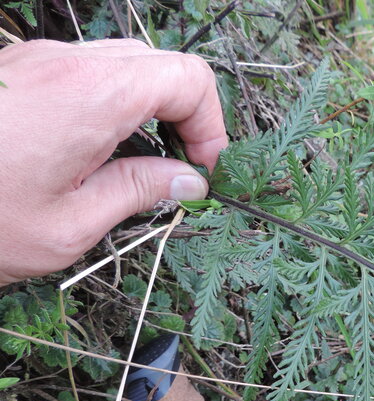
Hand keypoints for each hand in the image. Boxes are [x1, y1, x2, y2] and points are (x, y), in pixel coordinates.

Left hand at [0, 38, 227, 286]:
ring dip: (149, 111)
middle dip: (185, 117)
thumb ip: (139, 193)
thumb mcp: (69, 226)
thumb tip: (188, 180)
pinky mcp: (20, 71)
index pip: (188, 79)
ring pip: (126, 66)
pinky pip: (88, 74)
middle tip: (180, 170)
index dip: (211, 125)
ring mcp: (38, 61)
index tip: (204, 170)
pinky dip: (113, 107)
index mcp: (90, 97)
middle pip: (162, 66)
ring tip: (139, 166)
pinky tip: (96, 154)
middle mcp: (66, 64)